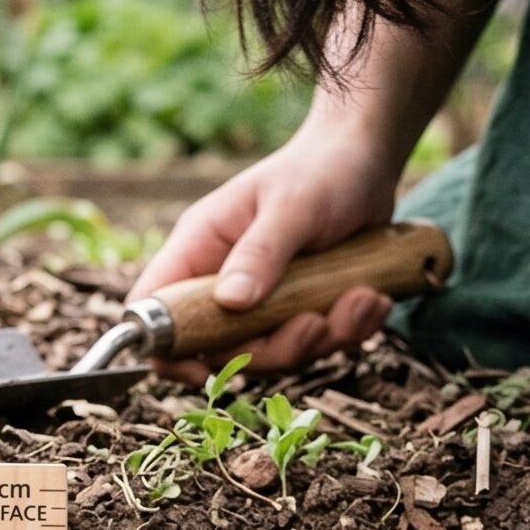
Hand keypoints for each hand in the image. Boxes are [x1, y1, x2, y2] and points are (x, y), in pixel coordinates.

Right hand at [128, 118, 403, 385]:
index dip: (167, 346)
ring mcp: (265, 300)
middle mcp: (225, 280)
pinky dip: (350, 329)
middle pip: (222, 348)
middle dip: (274, 349)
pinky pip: (318, 343)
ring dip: (324, 338)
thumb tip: (230, 303)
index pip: (156, 307)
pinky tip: (374, 298)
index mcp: (201, 248)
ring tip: (362, 297)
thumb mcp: (291, 207)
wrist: (369, 161)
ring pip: (276, 352)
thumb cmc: (321, 169)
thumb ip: (260, 254)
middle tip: (315, 323)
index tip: (200, 368)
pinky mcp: (302, 310)